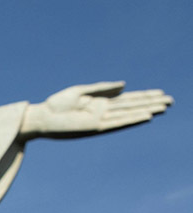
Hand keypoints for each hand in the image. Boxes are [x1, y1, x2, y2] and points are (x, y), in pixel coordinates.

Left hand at [19, 82, 171, 139]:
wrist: (41, 117)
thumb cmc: (57, 104)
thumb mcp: (81, 91)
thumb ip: (103, 88)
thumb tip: (125, 84)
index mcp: (100, 103)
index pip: (127, 99)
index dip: (144, 96)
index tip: (161, 93)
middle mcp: (104, 112)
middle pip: (132, 106)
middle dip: (151, 103)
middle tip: (171, 101)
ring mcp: (101, 120)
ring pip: (129, 114)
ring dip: (146, 111)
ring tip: (163, 108)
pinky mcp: (95, 127)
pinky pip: (117, 123)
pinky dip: (131, 120)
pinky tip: (145, 116)